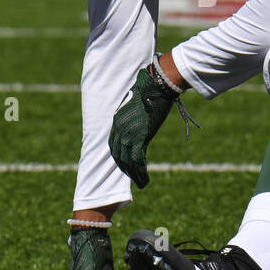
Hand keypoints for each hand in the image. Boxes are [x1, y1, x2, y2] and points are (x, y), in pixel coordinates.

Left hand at [109, 63, 184, 186]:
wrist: (156, 85)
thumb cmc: (151, 90)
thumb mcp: (138, 103)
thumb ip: (137, 113)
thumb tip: (143, 113)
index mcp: (118, 120)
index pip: (113, 144)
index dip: (119, 157)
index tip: (126, 164)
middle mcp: (120, 129)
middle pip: (118, 155)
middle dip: (125, 169)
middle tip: (133, 178)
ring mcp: (129, 134)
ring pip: (127, 161)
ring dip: (134, 175)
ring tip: (141, 184)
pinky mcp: (140, 137)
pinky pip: (137, 161)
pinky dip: (141, 173)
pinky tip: (145, 180)